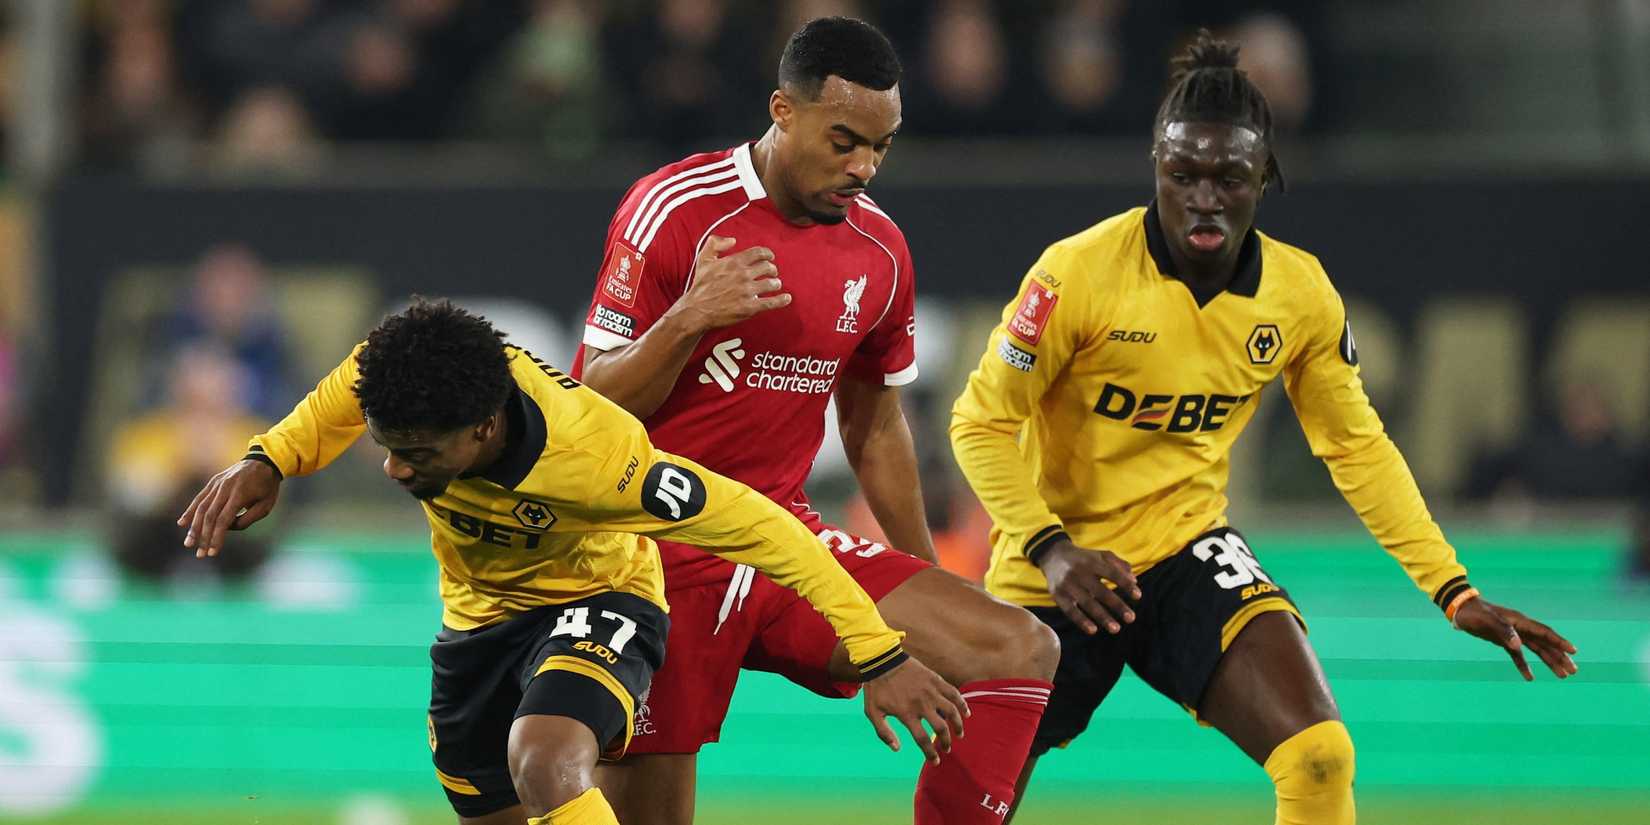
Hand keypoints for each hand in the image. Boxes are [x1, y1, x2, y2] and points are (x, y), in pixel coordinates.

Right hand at [177, 459, 281, 557]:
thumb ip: (247, 519)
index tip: (213, 553)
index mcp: (240, 494)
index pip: (223, 520)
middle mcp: (225, 488)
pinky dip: (190, 511)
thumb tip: (226, 529)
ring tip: (188, 543)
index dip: (216, 537)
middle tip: (199, 555)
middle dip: (203, 537)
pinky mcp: (213, 482)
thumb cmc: (267, 487)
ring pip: (201, 507)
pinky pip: (200, 498)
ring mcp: (217, 483)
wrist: (264, 461)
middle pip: (210, 516)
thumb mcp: (266, 505)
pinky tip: (182, 523)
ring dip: (193, 527)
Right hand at [668, 235, 790, 331]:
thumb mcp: (704, 259)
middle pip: (768, 267)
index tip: (770, 257)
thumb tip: (732, 240)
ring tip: (775, 285)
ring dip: (776, 283)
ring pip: (772, 284)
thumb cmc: (700, 285)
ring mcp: (748, 291)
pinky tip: (786, 298)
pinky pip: (771, 302)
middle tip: (772, 272)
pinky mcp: (750, 307)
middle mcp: (743, 275)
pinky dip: (781, 300)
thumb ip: (715, 243)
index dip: (768, 254)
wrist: (696, 309)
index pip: (759, 253)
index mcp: (735, 262)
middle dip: (772, 269)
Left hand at [861, 657, 969, 764]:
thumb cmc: (877, 688)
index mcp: (906, 714)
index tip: (935, 761)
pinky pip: (953, 693)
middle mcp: (921, 704)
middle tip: (947, 748)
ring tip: (959, 734)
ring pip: (951, 712)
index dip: (930, 754)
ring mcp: (930, 691)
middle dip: (946, 742)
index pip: (923, 740)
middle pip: (941, 728)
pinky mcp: (935, 680)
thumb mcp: (872, 712)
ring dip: (958, 725)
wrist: (882, 660)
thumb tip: (897, 749)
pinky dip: (962, 704)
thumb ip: (883, 733)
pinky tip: (966, 712)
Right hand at [1039, 539, 1140, 634]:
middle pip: (1101, 591)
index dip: (1125, 584)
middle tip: (1131, 618)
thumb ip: (1119, 565)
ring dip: (1102, 617)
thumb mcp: (1101, 555)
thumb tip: (1134, 581)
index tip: (1138, 596)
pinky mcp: (1057, 595)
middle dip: (1117, 605)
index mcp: (1092, 562)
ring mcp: (1067, 585)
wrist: (1052, 555)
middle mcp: (1079, 573)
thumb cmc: (1083, 558)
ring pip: (1087, 603)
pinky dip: (1081, 621)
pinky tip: (1093, 630)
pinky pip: (1070, 610)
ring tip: (1116, 629)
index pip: (1112, 574)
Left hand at [1452, 596, 1577, 680]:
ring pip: (1536, 650)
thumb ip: (1503, 631)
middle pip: (1545, 644)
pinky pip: (1518, 656)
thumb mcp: (1487, 621)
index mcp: (1520, 622)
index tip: (1574, 651)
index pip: (1544, 633)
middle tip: (1573, 671)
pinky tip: (1530, 678)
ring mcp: (1513, 635)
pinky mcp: (1504, 641)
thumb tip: (1518, 645)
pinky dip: (1524, 666)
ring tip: (1562, 675)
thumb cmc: (1474, 614)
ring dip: (1549, 662)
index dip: (1559, 642)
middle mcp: (1520, 628)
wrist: (1461, 609)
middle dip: (1559, 657)